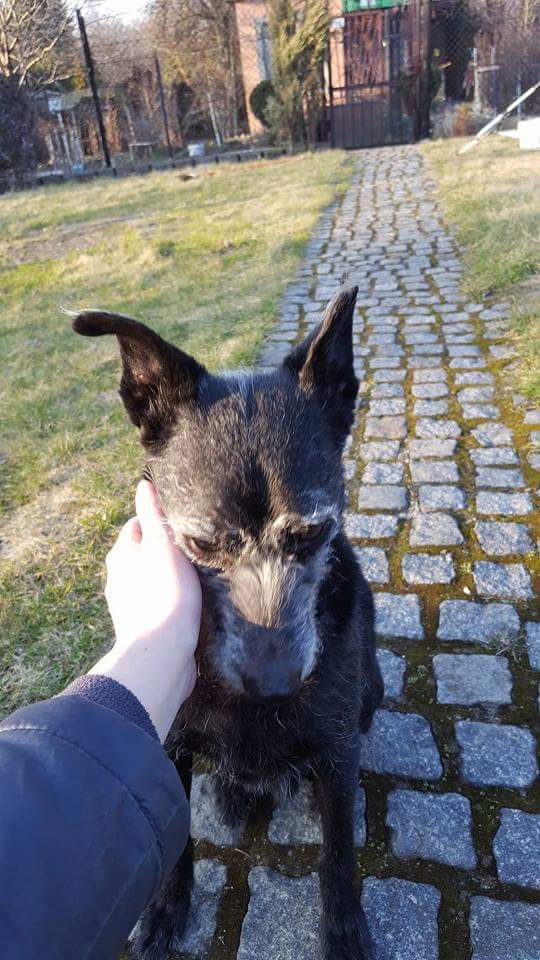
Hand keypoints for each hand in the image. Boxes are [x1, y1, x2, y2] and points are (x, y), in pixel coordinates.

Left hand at [89, 480, 201, 740]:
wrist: (163, 651)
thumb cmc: (165, 592)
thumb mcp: (162, 544)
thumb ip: (152, 514)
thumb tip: (144, 485)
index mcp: (121, 554)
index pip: (137, 525)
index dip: (157, 522)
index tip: (180, 525)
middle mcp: (118, 577)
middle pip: (142, 552)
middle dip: (161, 550)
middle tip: (191, 551)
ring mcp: (128, 604)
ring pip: (149, 579)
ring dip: (166, 577)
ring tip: (193, 578)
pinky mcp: (142, 626)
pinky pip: (156, 604)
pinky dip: (168, 600)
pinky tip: (187, 604)